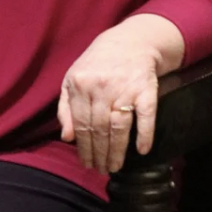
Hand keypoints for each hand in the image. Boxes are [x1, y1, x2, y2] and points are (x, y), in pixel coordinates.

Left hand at [57, 15, 183, 173]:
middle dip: (99, 154)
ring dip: (117, 151)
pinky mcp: (146, 90)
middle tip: (101, 169)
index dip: (83, 147)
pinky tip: (142, 150)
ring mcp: (125, 89)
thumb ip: (65, 107)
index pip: (81, 124)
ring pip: (119, 127)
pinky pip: (146, 116)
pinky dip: (145, 134)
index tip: (86, 163)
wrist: (130, 42)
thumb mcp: (73, 79)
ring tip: (115, 166)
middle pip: (99, 129)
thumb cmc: (97, 64)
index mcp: (80, 85)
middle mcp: (101, 87)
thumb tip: (66, 138)